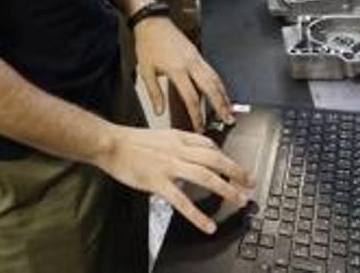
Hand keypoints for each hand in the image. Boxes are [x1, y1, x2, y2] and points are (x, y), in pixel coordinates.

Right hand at [93, 125, 252, 233]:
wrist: (109, 143)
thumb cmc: (130, 141)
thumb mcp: (159, 135)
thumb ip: (177, 144)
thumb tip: (190, 152)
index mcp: (178, 137)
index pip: (209, 144)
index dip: (225, 156)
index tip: (234, 167)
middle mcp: (177, 150)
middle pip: (214, 159)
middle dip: (236, 171)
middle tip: (250, 182)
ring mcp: (169, 166)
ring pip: (205, 176)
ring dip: (225, 188)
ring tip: (238, 200)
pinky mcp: (158, 181)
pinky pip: (182, 200)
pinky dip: (197, 214)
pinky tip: (208, 224)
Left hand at [132, 17, 233, 129]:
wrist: (152, 22)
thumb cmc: (147, 44)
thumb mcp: (145, 70)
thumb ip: (154, 93)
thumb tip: (158, 111)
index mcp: (177, 69)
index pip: (191, 97)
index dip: (197, 115)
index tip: (199, 127)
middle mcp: (190, 64)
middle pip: (211, 88)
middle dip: (221, 106)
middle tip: (227, 120)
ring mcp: (196, 58)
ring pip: (215, 79)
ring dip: (224, 95)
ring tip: (229, 110)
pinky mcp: (198, 54)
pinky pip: (212, 71)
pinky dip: (219, 84)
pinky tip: (221, 91)